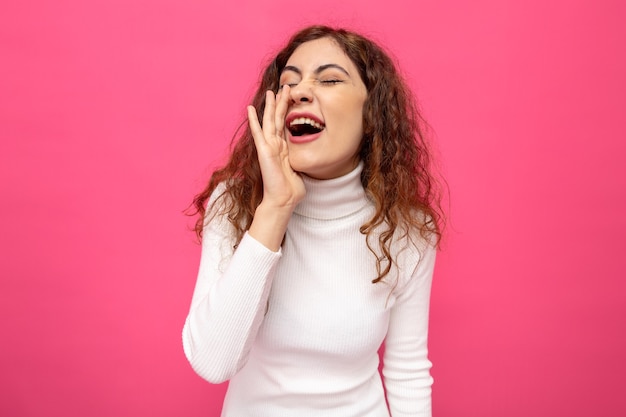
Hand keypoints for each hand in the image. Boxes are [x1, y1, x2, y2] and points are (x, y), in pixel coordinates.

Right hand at [247, 87, 305, 210]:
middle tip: (285, 86)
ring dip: (270, 106)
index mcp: (283, 149)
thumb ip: (300, 160)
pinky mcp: (264, 151)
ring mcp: (268, 147)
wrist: (283, 200)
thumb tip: (308, 157)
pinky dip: (254, 120)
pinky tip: (251, 108)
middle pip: (277, 119)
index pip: (284, 125)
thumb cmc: (291, 190)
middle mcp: (274, 146)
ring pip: (269, 121)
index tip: (291, 98)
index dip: (287, 111)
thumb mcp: (300, 169)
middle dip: (281, 102)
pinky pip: (258, 133)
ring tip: (271, 91)